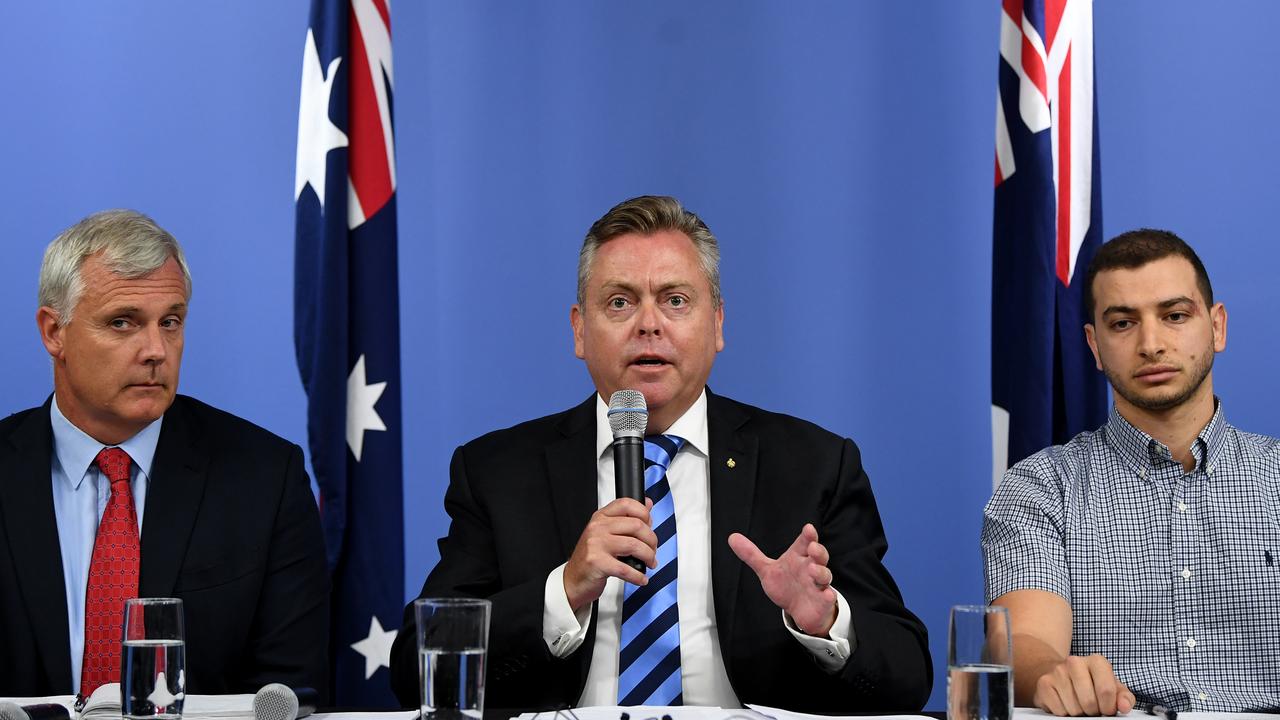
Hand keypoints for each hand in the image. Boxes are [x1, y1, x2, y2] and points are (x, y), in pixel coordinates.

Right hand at [562, 497, 656, 611]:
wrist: (573, 579)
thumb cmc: (591, 557)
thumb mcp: (606, 533)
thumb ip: (626, 519)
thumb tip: (647, 504)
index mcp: (601, 517)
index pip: (627, 504)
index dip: (644, 513)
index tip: (650, 525)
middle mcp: (597, 527)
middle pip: (636, 525)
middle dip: (651, 540)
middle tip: (652, 550)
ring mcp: (596, 544)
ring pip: (634, 545)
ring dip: (648, 556)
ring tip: (650, 563)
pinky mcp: (597, 562)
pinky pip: (626, 568)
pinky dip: (638, 575)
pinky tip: (641, 578)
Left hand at [728, 523, 836, 635]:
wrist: (799, 610)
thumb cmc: (786, 586)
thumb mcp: (767, 570)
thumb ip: (751, 555)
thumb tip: (732, 537)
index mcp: (798, 557)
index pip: (804, 542)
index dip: (808, 535)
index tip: (808, 528)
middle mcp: (810, 567)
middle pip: (819, 556)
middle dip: (818, 550)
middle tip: (812, 547)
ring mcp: (818, 584)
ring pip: (824, 575)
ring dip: (821, 572)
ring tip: (813, 569)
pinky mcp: (823, 601)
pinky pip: (828, 597)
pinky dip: (828, 595)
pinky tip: (827, 594)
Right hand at [1034, 654, 1134, 715]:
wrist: (1061, 674)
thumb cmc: (1090, 682)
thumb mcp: (1112, 687)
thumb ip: (1123, 697)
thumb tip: (1124, 706)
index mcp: (1096, 661)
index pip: (1106, 691)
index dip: (1108, 707)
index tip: (1106, 708)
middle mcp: (1075, 662)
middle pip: (1089, 702)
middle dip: (1093, 711)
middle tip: (1092, 707)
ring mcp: (1057, 672)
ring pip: (1074, 709)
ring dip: (1078, 713)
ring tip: (1078, 704)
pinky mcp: (1044, 683)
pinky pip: (1059, 711)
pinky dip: (1064, 713)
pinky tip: (1065, 703)